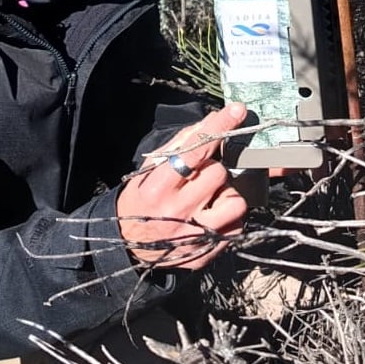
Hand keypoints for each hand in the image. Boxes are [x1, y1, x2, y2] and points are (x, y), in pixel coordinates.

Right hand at [117, 103, 248, 270]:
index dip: (218, 128)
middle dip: (214, 171)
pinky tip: (211, 216)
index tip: (236, 111)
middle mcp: (177, 212)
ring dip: (227, 195)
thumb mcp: (149, 171)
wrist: (127, 246)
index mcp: (158, 187)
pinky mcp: (208, 252)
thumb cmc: (140, 202)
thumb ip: (179, 145)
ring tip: (209, 199)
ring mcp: (194, 235)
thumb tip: (210, 122)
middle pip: (219, 174)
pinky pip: (237, 226)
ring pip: (236, 202)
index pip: (196, 150)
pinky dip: (229, 218)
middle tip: (200, 178)